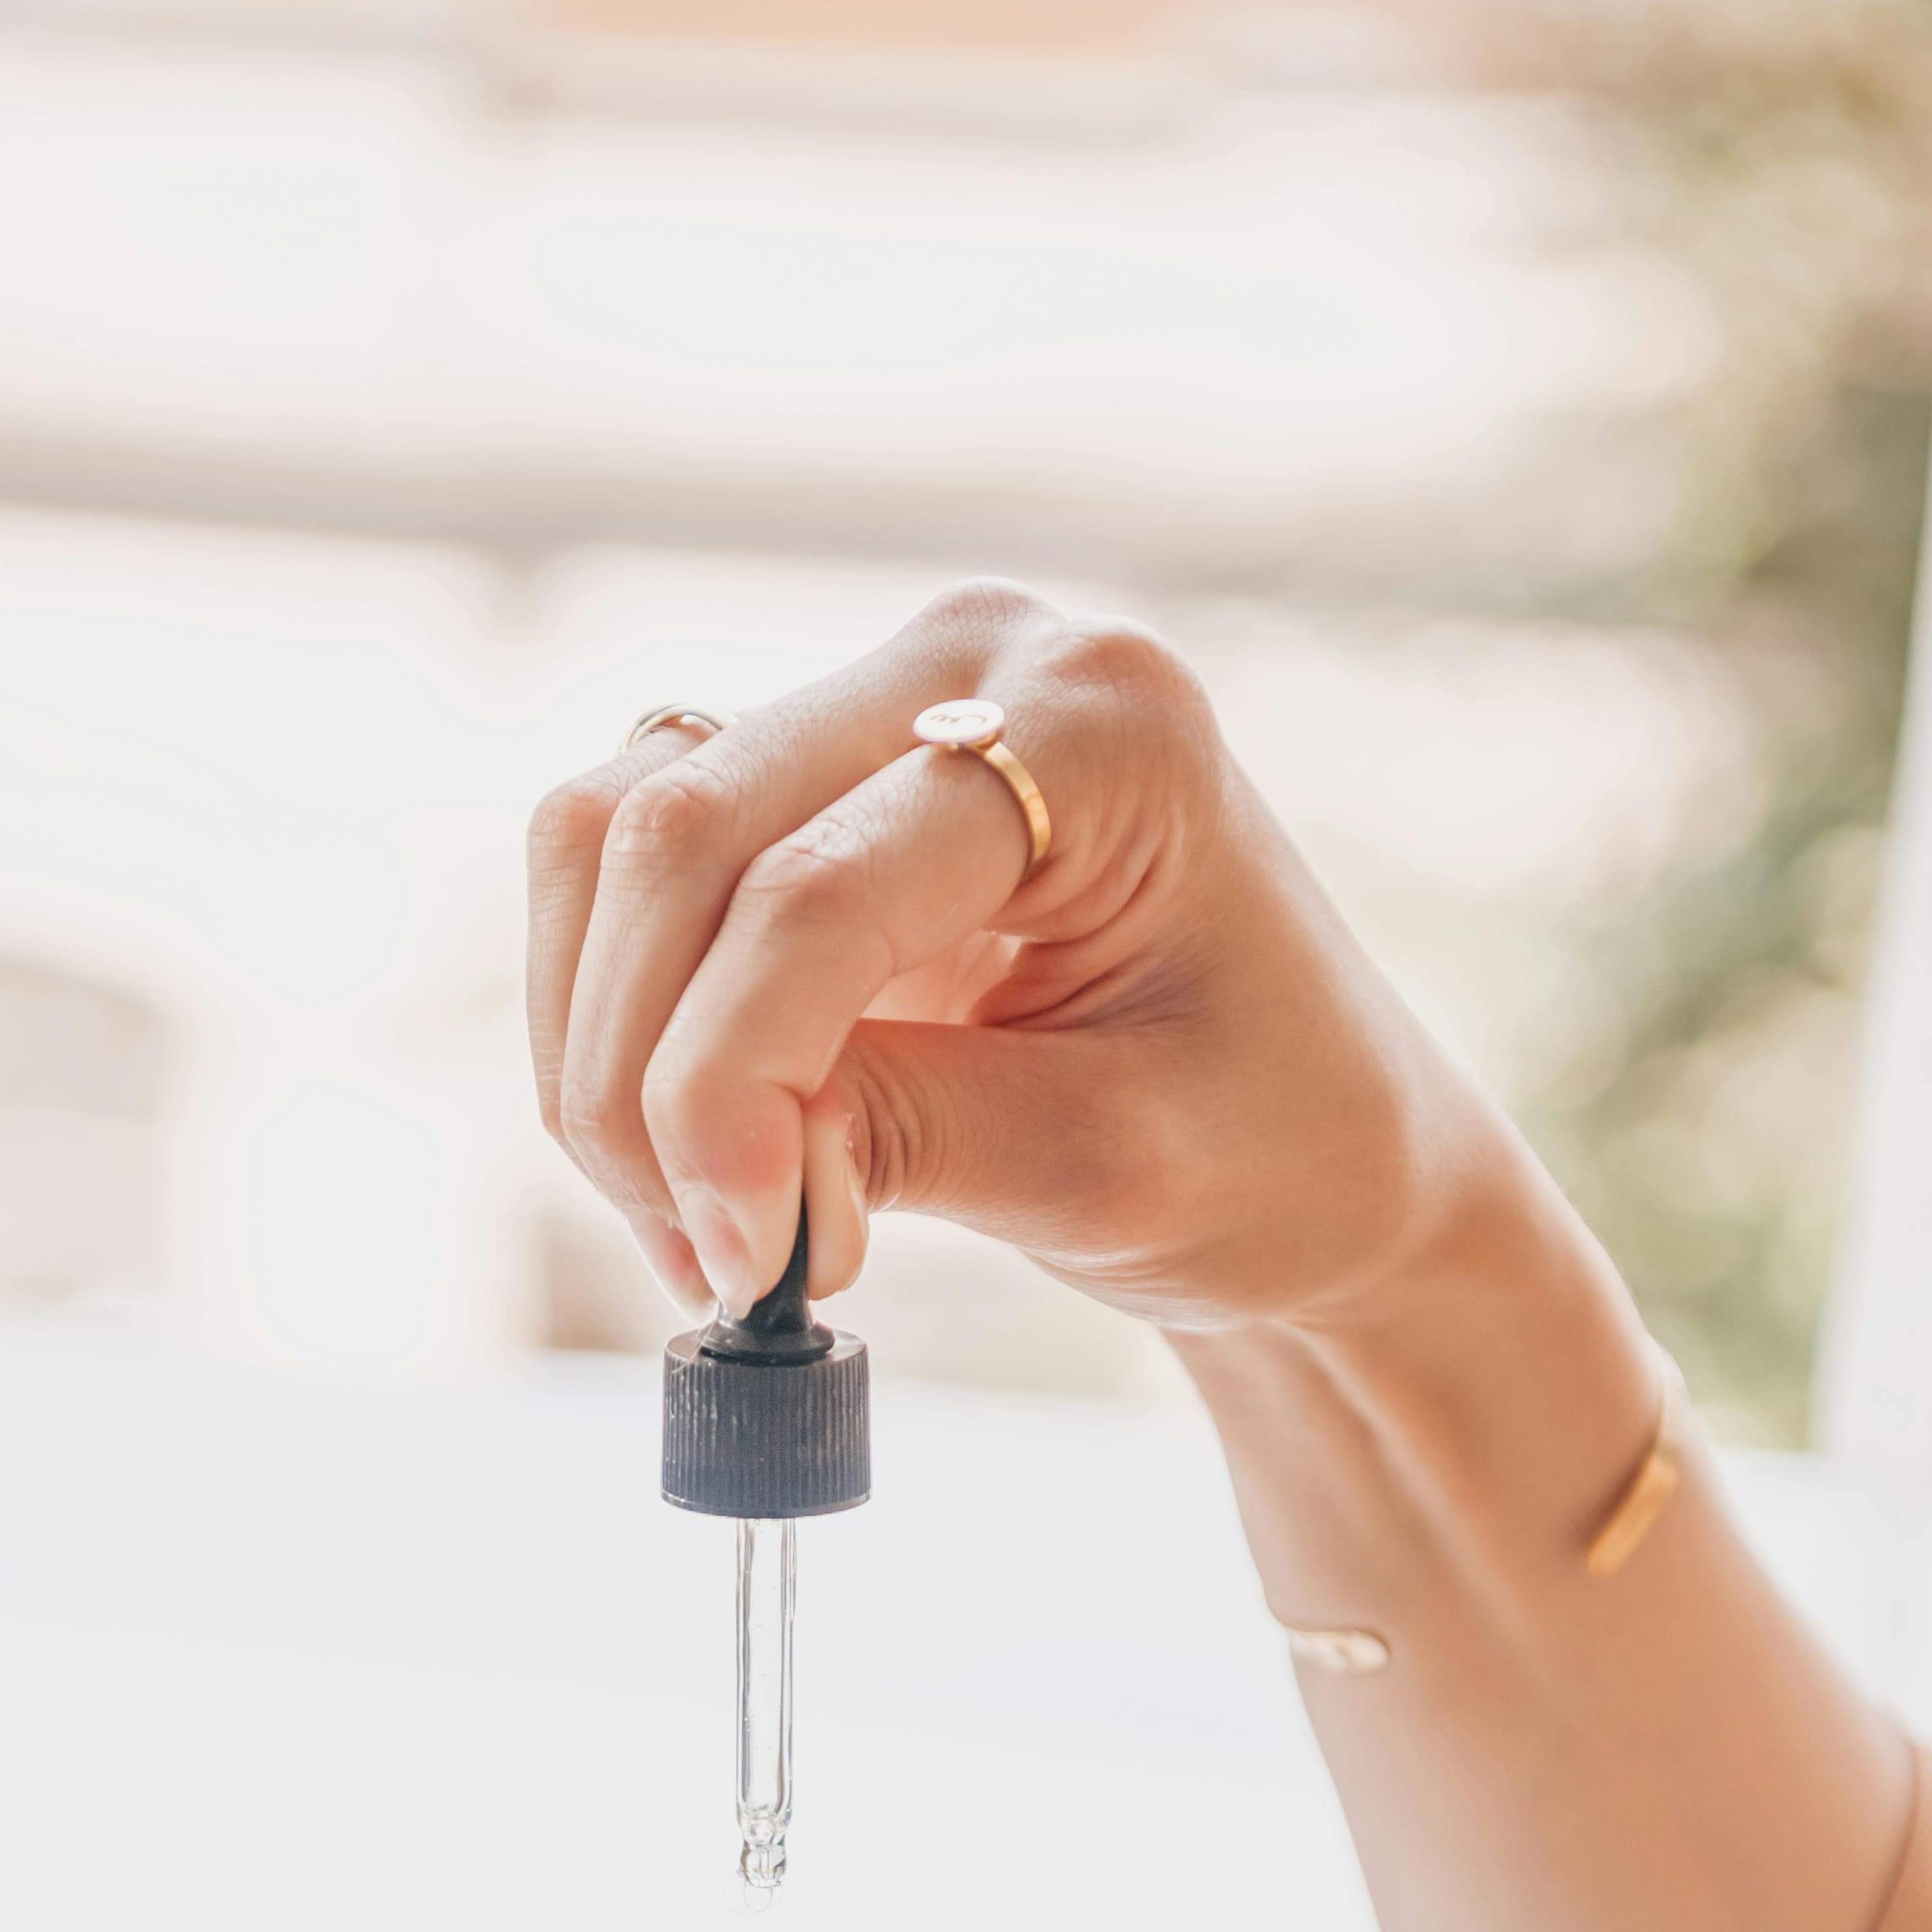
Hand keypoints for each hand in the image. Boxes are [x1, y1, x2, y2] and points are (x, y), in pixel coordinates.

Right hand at [526, 583, 1520, 1327]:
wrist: (1326, 1142)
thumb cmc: (1275, 1148)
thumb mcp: (1111, 1167)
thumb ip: (902, 1142)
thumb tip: (712, 1182)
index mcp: (1102, 722)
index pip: (820, 887)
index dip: (728, 1086)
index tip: (738, 1264)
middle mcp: (970, 664)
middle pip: (679, 835)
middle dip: (644, 1080)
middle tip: (713, 1267)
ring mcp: (874, 702)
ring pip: (611, 840)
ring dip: (606, 1055)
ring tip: (706, 1230)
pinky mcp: (802, 781)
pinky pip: (619, 871)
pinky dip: (615, 1023)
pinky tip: (694, 1155)